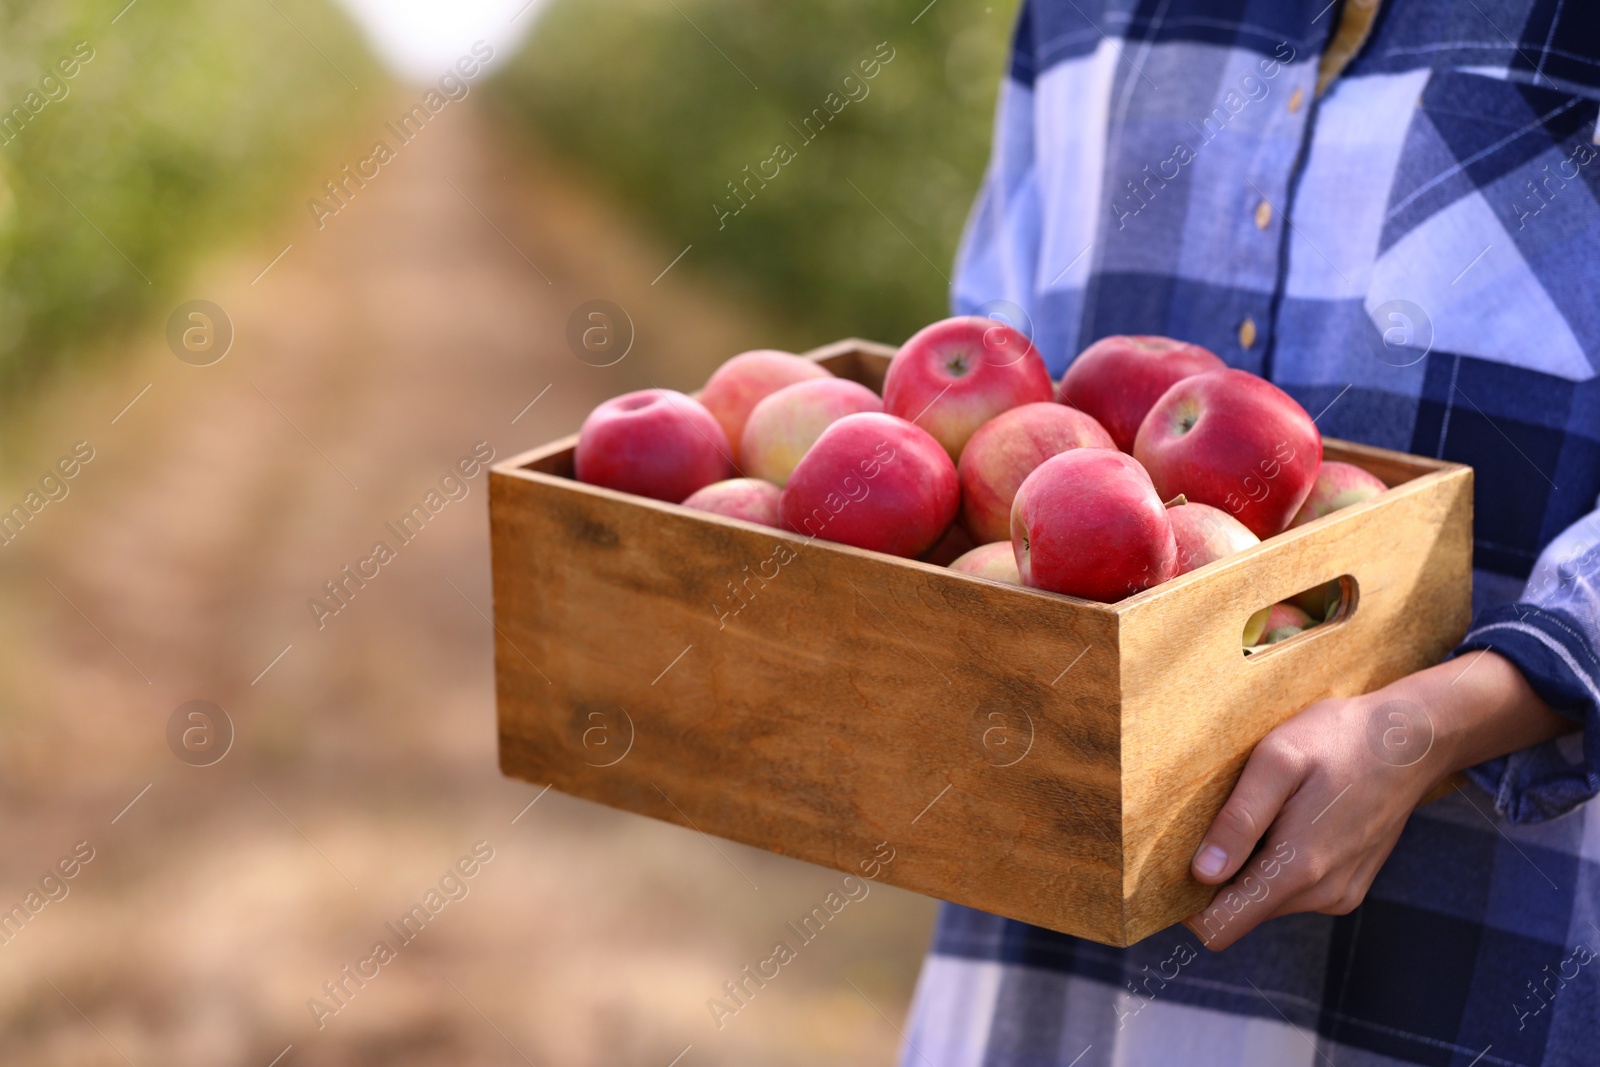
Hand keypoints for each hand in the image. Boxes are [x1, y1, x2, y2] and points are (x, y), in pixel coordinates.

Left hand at [1182, 650, 1572, 950]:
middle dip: (1217, 881)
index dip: (1186, 909)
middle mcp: (1320, 895)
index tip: (1169, 871)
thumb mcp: (1277, 761)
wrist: (1412, 740)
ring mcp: (1339, 894)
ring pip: (1266, 901)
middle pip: (1240, 913)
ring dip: (1250, 868)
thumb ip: (1239, 822)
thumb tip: (1202, 875)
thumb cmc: (1338, 739)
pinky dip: (1279, 863)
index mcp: (1298, 868)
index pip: (1220, 928)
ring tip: (1260, 814)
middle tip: (1213, 824)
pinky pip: (1295, 889)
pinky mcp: (1350, 885)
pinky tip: (1288, 819)